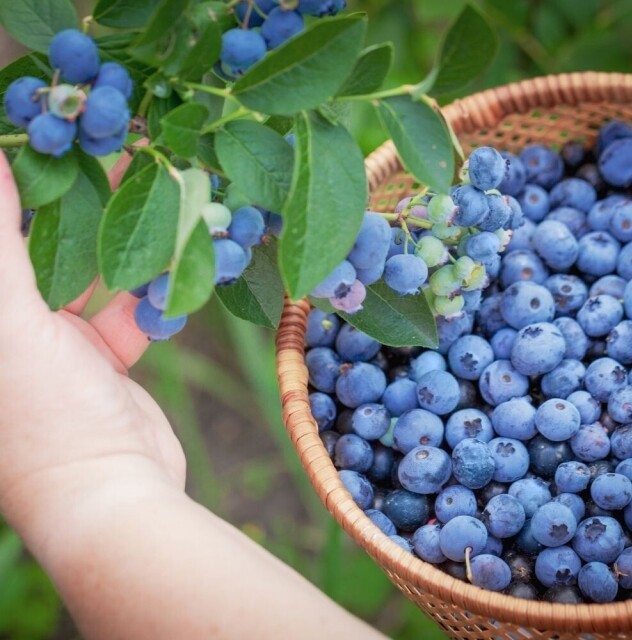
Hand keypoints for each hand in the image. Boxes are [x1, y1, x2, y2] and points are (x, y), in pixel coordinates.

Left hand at [0, 149, 184, 543]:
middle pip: (43, 242)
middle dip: (80, 197)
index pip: (0, 229)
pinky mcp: (105, 358)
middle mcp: (10, 327)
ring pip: (94, 271)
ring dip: (129, 236)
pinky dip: (155, 284)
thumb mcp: (10, 323)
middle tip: (115, 145)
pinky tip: (182, 252)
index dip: (21, 178)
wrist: (115, 496)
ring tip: (161, 185)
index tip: (54, 129)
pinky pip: (129, 307)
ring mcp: (58, 343)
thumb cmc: (43, 418)